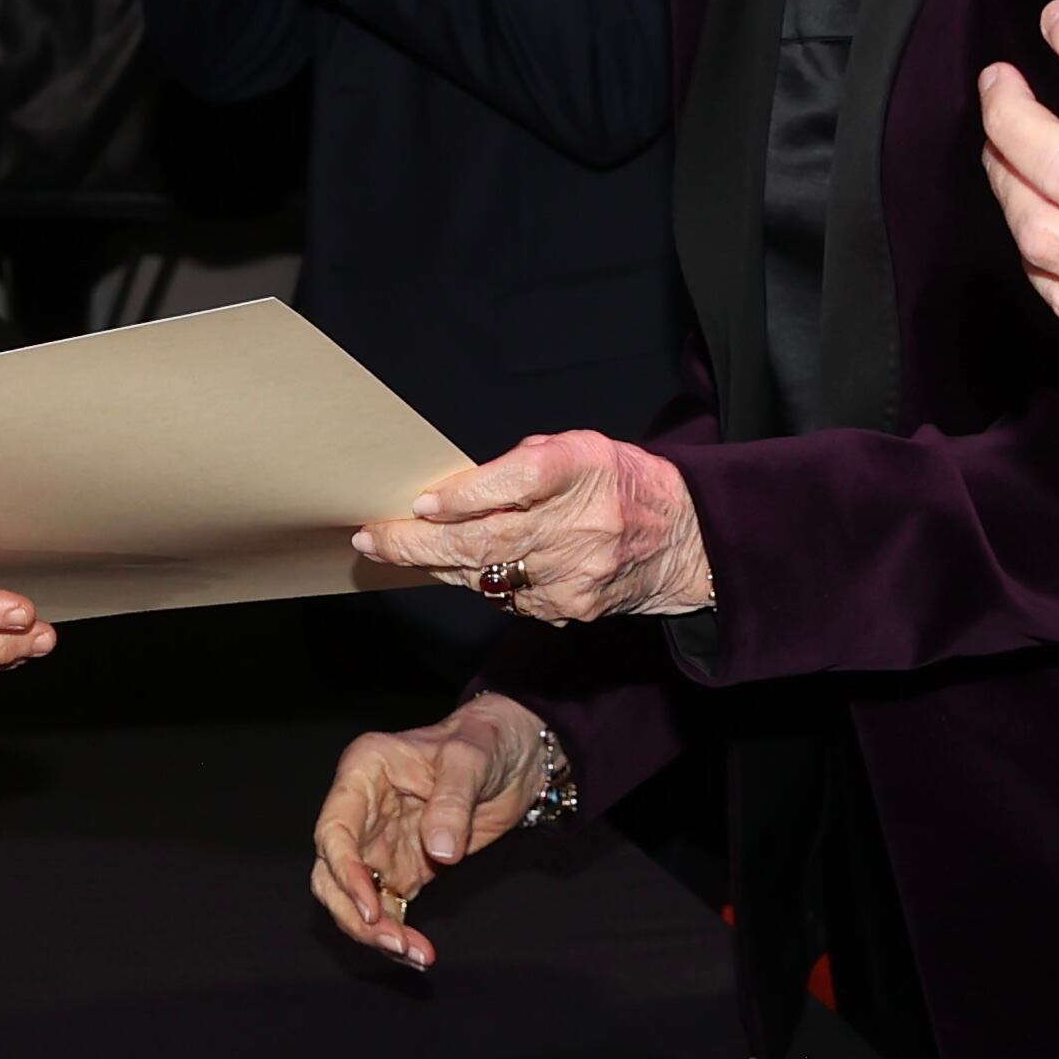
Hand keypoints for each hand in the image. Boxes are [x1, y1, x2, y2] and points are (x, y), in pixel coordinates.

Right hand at [309, 694, 552, 969]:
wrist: (515, 756)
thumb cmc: (484, 742)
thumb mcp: (470, 760)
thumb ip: (452, 803)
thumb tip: (439, 852)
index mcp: (363, 774)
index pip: (334, 829)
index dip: (345, 872)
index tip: (371, 908)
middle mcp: (362, 811)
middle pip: (333, 872)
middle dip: (357, 914)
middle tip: (396, 944)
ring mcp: (380, 843)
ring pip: (354, 897)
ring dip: (377, 931)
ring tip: (416, 955)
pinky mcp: (404, 869)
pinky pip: (387, 908)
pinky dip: (397, 934)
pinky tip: (419, 953)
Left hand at [350, 430, 711, 623]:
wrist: (685, 540)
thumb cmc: (620, 483)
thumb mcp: (578, 449)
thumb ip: (519, 467)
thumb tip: (451, 490)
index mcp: (582, 470)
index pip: (517, 483)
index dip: (465, 497)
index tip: (421, 503)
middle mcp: (579, 526)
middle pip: (487, 541)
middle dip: (419, 543)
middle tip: (373, 536)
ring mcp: (573, 576)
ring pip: (486, 575)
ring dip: (431, 563)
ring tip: (389, 548)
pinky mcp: (568, 609)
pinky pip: (504, 595)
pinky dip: (469, 578)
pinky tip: (441, 565)